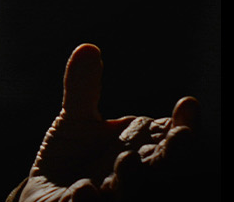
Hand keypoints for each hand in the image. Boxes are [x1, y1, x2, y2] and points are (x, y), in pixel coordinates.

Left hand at [21, 44, 197, 201]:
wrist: (44, 200)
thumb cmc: (70, 162)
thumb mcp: (76, 123)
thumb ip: (83, 89)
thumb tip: (87, 47)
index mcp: (136, 152)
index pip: (166, 140)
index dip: (180, 126)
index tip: (189, 103)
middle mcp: (127, 178)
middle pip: (156, 169)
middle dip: (170, 154)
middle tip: (183, 136)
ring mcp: (106, 198)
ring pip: (125, 193)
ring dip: (130, 178)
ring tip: (129, 159)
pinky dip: (85, 201)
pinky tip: (84, 189)